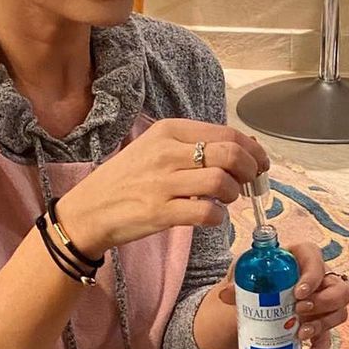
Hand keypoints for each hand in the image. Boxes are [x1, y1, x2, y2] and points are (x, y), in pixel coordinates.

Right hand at [56, 119, 268, 256]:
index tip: (259, 163)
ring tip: (226, 200)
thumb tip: (243, 147)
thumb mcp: (155, 149)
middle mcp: (167, 153)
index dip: (253, 150)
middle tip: (249, 182)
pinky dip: (218, 217)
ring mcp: (163, 183)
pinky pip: (206, 213)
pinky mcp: (160, 213)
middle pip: (230, 153)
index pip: (226, 133)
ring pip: (222, 182)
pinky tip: (211, 216)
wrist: (88, 210)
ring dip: (234, 194)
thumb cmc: (126, 180)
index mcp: (168, 131)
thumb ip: (194, 146)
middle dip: (250, 170)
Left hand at [217, 241, 348, 348]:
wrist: (252, 297)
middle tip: (299, 310)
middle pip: (340, 289)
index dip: (313, 276)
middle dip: (323, 302)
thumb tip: (227, 294)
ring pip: (340, 313)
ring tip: (299, 333)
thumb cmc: (254, 277)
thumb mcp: (245, 274)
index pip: (316, 260)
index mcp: (302, 259)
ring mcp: (322, 304)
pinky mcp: (319, 325)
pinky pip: (327, 339)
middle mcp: (319, 281)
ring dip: (322, 325)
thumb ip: (238, 280)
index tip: (298, 292)